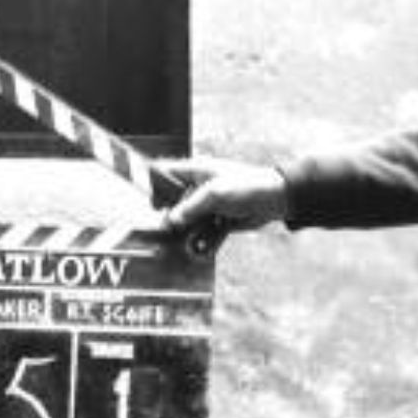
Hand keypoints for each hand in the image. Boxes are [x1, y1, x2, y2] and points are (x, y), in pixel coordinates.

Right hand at [157, 157, 291, 234]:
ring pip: (187, 219)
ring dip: (184, 230)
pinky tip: (197, 246)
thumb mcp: (214, 194)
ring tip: (177, 240)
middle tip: (159, 228)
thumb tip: (170, 221)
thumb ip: (189, 207)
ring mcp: (208, 204)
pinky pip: (202, 231)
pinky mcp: (217, 219)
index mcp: (195, 171)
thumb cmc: (247, 187)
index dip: (151, 185)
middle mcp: (198, 186)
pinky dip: (200, 239)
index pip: (165, 173)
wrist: (276, 200)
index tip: (141, 200)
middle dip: (167, 214)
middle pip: (172, 200)